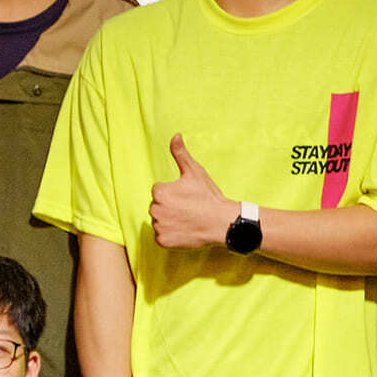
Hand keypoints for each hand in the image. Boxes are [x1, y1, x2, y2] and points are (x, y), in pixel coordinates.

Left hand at [149, 134, 240, 250]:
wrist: (222, 222)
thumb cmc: (208, 195)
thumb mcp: (195, 172)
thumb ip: (180, 154)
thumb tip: (175, 136)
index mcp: (159, 192)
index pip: (160, 191)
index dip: (174, 193)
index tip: (188, 196)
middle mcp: (154, 210)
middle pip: (158, 206)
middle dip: (170, 206)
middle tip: (189, 208)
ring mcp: (158, 226)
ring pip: (160, 221)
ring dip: (170, 220)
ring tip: (188, 218)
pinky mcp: (162, 241)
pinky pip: (162, 236)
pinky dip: (171, 234)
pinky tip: (184, 229)